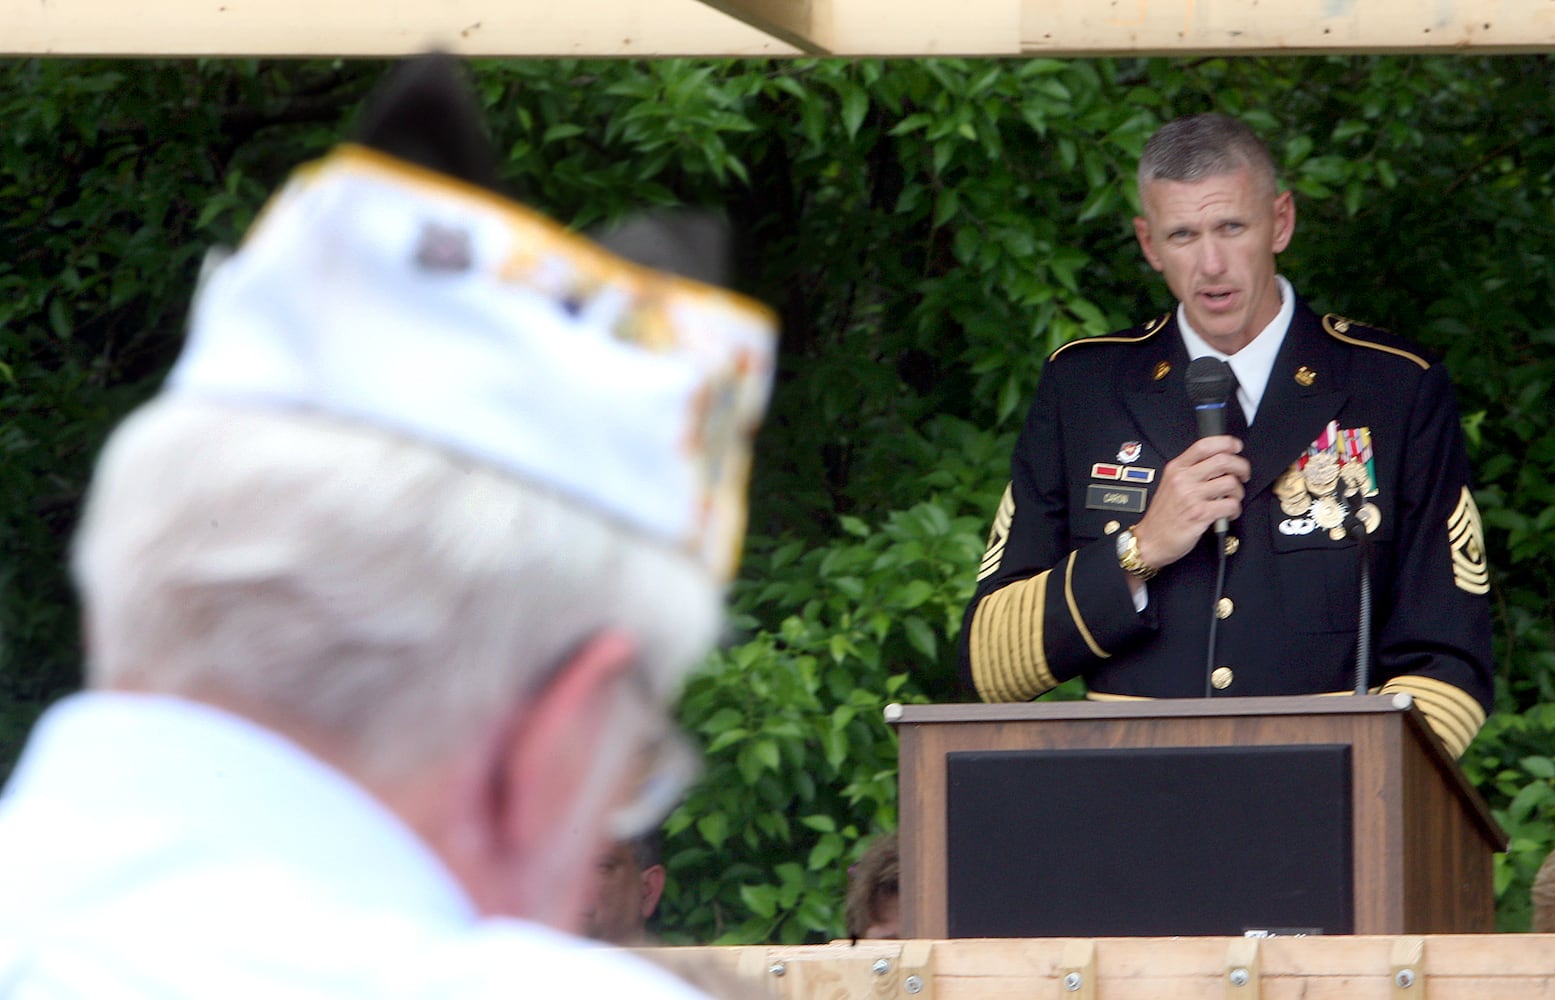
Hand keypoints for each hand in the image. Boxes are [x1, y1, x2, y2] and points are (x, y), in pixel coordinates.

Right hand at [1133, 435, 1249, 569]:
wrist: (1150, 540)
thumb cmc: (1162, 516)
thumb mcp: (1169, 484)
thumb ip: (1189, 471)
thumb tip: (1218, 463)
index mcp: (1176, 469)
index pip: (1204, 445)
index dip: (1226, 443)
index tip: (1236, 447)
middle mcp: (1183, 480)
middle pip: (1223, 460)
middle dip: (1241, 467)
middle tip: (1243, 474)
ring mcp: (1191, 496)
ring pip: (1230, 483)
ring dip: (1238, 492)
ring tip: (1232, 498)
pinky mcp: (1200, 514)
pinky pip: (1230, 505)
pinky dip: (1235, 509)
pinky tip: (1229, 513)